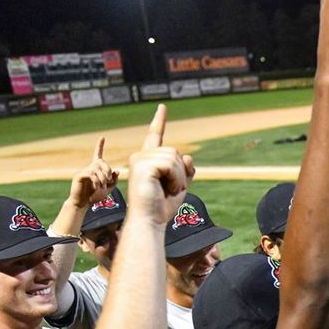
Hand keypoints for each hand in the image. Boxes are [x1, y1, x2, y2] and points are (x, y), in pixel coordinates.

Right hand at [69, 137, 118, 207]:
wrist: (82, 204)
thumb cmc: (94, 196)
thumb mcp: (108, 189)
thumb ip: (113, 181)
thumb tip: (117, 171)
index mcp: (96, 169)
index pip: (98, 155)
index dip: (100, 146)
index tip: (102, 137)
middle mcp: (89, 168)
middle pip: (102, 162)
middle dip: (108, 171)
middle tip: (108, 181)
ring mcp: (83, 171)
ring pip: (97, 169)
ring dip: (102, 179)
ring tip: (101, 187)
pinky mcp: (79, 176)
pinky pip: (91, 175)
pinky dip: (96, 182)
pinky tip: (96, 187)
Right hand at [126, 104, 195, 221]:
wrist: (151, 220)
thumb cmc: (162, 206)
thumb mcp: (179, 184)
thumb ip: (185, 169)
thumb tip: (189, 157)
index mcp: (148, 160)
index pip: (155, 136)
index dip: (159, 122)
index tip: (162, 108)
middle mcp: (141, 156)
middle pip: (175, 152)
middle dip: (181, 172)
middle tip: (171, 189)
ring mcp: (140, 160)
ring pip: (175, 157)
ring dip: (179, 177)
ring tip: (168, 190)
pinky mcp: (142, 165)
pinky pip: (171, 164)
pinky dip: (175, 178)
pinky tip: (166, 189)